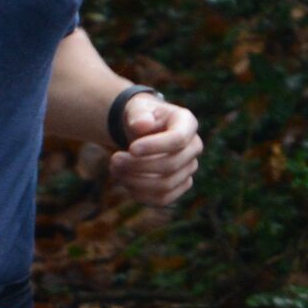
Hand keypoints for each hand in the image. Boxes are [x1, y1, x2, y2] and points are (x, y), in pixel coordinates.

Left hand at [106, 95, 202, 209]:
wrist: (143, 130)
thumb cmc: (142, 117)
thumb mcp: (137, 109)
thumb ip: (138, 113)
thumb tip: (141, 125)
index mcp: (186, 123)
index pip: (178, 139)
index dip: (155, 147)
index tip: (131, 149)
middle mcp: (193, 147)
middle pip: (171, 165)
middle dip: (138, 166)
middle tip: (114, 159)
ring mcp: (189, 168)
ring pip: (165, 186)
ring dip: (135, 181)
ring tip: (115, 168)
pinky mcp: (180, 185)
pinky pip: (163, 199)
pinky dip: (140, 194)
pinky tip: (125, 181)